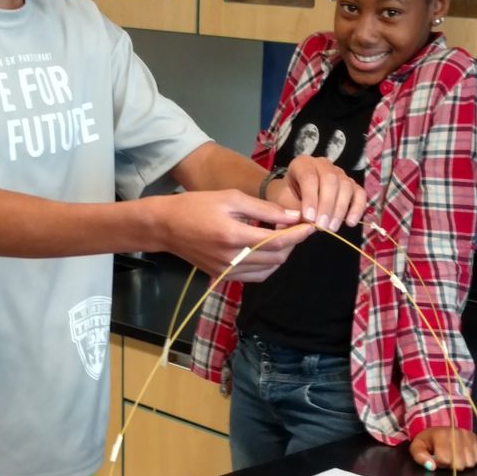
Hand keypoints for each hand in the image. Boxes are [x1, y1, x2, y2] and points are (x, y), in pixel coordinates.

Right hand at [149, 189, 311, 280]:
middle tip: (296, 229)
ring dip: (281, 255)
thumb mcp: (230, 198)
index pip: (276, 241)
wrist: (166, 226)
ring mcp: (226, 271)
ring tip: (282, 238)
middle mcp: (231, 258)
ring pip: (268, 269)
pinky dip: (267, 265)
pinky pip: (255, 276)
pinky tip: (267, 251)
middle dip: (291, 244)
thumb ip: (263, 209)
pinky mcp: (222, 277)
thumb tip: (292, 216)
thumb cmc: (196, 205)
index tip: (311, 226)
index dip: (297, 235)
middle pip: (276, 257)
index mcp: (233, 235)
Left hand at [275, 156, 366, 230]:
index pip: (309, 177)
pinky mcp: (351, 184)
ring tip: (331, 228)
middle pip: (330, 180)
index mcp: (302, 164)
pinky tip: (350, 223)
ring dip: (340, 209)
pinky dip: (357, 208)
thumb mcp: (283, 203)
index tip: (309, 219)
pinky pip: (359, 194)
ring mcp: (339, 173)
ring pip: (346, 186)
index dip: (310, 198)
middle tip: (322, 226)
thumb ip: (292, 211)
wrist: (295, 197)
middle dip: (327, 205)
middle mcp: (323, 165)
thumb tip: (306, 223)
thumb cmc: (288, 199)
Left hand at [410, 426, 476, 470]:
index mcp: (441, 435)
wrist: (438, 429)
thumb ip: (420, 457)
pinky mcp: (474, 438)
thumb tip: (431, 466)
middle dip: (451, 465)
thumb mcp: (417, 447)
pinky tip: (461, 455)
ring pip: (470, 463)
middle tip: (445, 458)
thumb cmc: (427, 441)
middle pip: (459, 463)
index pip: (445, 460)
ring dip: (461, 463)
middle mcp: (456, 433)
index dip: (439, 463)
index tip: (436, 458)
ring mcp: (467, 435)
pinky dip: (469, 460)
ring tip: (453, 456)